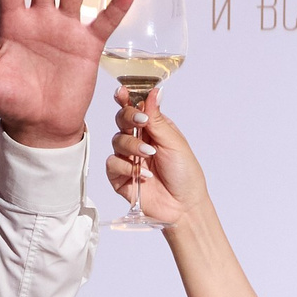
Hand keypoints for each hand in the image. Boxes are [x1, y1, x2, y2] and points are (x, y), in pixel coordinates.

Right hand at [107, 91, 208, 229]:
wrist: (183, 205)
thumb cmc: (185, 173)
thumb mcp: (173, 141)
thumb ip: (157, 118)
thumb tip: (154, 91)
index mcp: (152, 128)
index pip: (134, 108)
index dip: (126, 99)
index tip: (122, 92)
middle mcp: (138, 141)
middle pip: (121, 120)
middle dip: (128, 118)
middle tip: (140, 122)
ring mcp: (128, 158)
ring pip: (116, 140)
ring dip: (132, 146)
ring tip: (148, 156)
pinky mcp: (120, 177)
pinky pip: (112, 164)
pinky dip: (125, 167)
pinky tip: (142, 174)